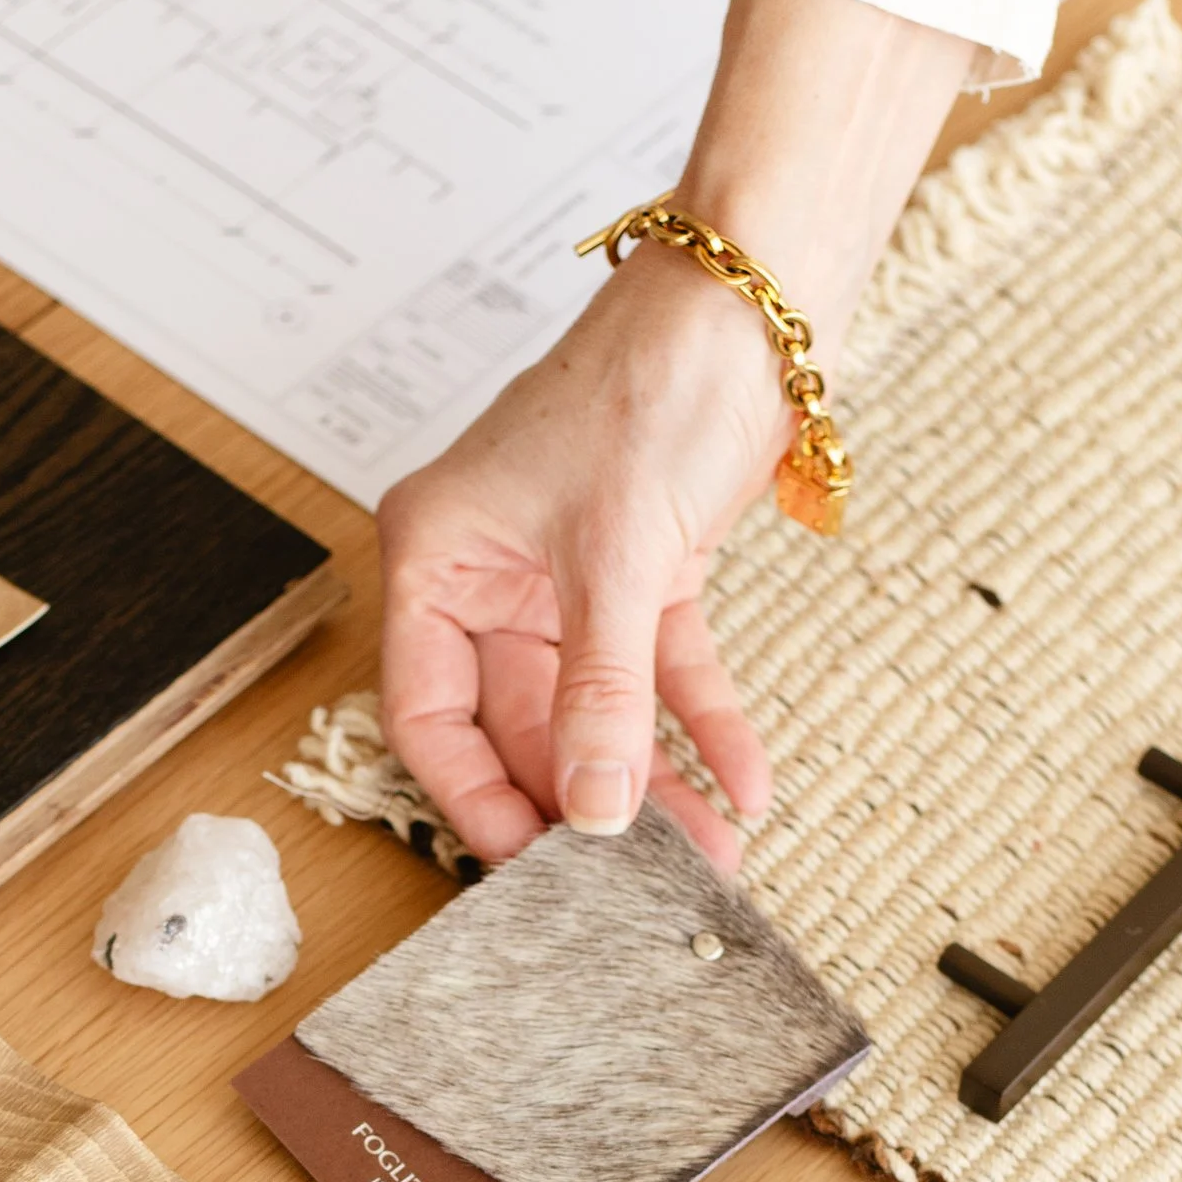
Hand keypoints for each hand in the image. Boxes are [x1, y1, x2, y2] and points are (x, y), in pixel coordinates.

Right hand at [377, 0, 973, 868]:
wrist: (751, 301)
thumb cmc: (649, 382)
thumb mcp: (617, 560)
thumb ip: (603, 698)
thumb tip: (594, 815)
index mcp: (439, 556)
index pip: (430, 715)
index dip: (476, 797)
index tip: (531, 864)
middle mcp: (490, 574)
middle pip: (517, 728)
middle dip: (582, 803)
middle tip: (628, 881)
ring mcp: (564, 578)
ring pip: (596, 713)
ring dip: (651, 783)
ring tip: (705, 852)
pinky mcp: (640, 572)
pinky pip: (661, 676)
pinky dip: (701, 727)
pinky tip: (745, 784)